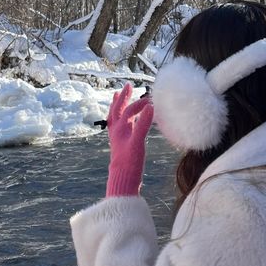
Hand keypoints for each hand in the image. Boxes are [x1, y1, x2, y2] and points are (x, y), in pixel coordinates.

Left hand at [105, 83, 153, 197]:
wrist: (122, 180)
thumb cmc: (130, 162)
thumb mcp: (138, 142)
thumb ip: (143, 124)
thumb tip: (150, 106)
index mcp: (119, 129)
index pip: (129, 111)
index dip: (139, 104)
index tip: (150, 100)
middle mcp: (116, 131)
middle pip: (118, 110)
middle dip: (122, 97)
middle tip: (127, 86)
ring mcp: (117, 137)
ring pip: (115, 117)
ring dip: (118, 106)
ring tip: (118, 96)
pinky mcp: (119, 144)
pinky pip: (118, 126)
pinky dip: (121, 118)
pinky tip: (126, 120)